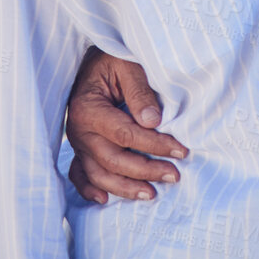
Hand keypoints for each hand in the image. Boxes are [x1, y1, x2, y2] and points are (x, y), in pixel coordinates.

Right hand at [62, 47, 186, 203]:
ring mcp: (77, 142)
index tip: (180, 150)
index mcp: (89, 108)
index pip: (125, 134)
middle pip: (112, 160)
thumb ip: (140, 93)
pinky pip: (80, 174)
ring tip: (151, 194)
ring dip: (124, 187)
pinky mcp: (80, 148)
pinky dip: (90, 189)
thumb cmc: (113, 59)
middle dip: (145, 171)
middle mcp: (79, 130)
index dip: (154, 145)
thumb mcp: (129, 66)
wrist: (93, 58)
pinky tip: (106, 200)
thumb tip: (153, 122)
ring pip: (98, 174)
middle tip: (174, 175)